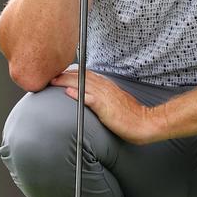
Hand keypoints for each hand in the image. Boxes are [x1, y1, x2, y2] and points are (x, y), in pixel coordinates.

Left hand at [51, 68, 167, 144]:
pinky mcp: (106, 107)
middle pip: (83, 77)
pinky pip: (91, 99)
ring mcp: (106, 96)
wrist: (145, 123)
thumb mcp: (116, 101)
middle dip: (66, 75)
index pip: (87, 75)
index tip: (61, 74)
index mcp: (108, 86)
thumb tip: (92, 97)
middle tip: (51, 75)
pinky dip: (80, 95)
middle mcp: (106, 88)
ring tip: (54, 80)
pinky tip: (70, 93)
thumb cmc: (132, 115)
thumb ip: (104, 97)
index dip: (73, 74)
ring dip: (68, 81)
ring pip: (84, 84)